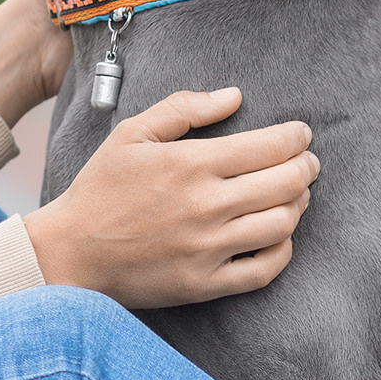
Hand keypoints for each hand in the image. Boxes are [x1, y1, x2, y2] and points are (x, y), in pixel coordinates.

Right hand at [22, 88, 318, 307]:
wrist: (71, 252)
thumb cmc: (101, 189)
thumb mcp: (131, 134)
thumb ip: (183, 108)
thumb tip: (233, 96)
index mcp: (191, 163)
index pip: (269, 146)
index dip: (295, 137)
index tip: (301, 133)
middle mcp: (207, 205)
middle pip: (286, 183)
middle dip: (306, 167)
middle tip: (308, 161)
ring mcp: (209, 248)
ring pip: (282, 223)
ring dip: (299, 204)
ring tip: (296, 194)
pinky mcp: (207, 283)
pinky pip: (265, 269)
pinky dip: (283, 249)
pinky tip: (279, 235)